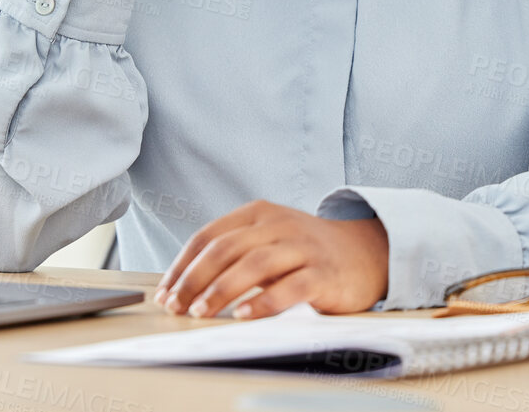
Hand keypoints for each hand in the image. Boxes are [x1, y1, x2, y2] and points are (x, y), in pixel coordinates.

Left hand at [154, 200, 389, 319]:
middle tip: (176, 305)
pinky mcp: (324, 272)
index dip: (182, 264)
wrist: (363, 253)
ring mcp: (302, 247)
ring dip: (222, 290)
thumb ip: (233, 255)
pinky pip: (291, 286)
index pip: (208, 236)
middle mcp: (278, 225)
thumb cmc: (303, 251)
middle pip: (226, 249)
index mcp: (257, 213)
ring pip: (254, 264)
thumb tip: (184, 286)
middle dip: (194, 279)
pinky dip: (265, 301)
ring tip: (201, 312)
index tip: (165, 291)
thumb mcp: (266, 240)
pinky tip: (245, 315)